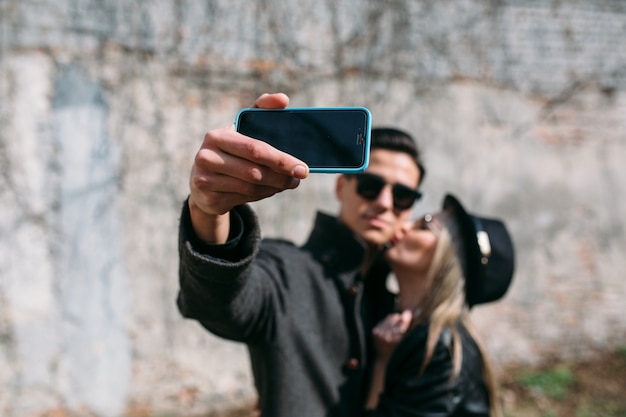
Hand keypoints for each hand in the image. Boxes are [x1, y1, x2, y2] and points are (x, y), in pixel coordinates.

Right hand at [188, 93, 308, 241]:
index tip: (302, 167)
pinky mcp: (209, 199)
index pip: (255, 149)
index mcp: (216, 136)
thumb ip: (261, 109)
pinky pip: (244, 199)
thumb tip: (283, 99)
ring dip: (275, 187)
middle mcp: (206, 157)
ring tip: (288, 182)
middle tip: (299, 177)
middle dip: (282, 176)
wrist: (203, 180)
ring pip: (251, 188)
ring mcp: (205, 180)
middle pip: (254, 172)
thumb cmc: (231, 150)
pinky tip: (271, 189)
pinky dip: (263, 195)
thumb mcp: (241, 128)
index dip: (281, 159)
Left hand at [372, 310, 412, 361]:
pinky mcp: (374, 332)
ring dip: (393, 320)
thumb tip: (417, 311)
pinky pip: (382, 321)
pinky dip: (386, 323)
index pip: (402, 322)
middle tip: (402, 323)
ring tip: (395, 328)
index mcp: (396, 340)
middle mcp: (387, 336)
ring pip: (389, 318)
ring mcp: (379, 334)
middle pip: (395, 318)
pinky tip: (388, 331)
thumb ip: (410, 325)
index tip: (413, 310)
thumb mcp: (406, 340)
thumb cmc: (398, 351)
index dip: (407, 316)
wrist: (383, 359)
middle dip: (399, 318)